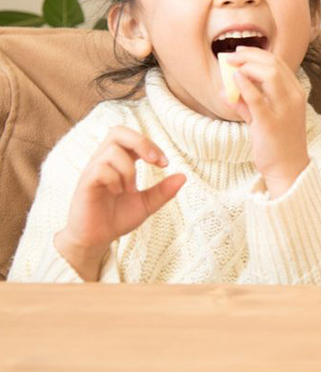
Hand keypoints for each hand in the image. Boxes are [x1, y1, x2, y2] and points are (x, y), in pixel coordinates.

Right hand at [57, 126, 185, 279]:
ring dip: (128, 169)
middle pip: (118, 131)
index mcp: (118, 161)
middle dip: (141, 142)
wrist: (95, 239)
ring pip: (112, 151)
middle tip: (154, 161)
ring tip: (130, 189)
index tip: (165, 164)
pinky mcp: (85, 183)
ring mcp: (92, 170)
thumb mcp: (147, 204)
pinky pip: (100, 169)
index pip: (132, 137)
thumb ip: (163, 191)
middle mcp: (103, 161)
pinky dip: (115, 179)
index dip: (150, 144)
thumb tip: (183, 176)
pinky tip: (118, 192)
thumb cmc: (117, 217)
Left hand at [222, 47, 309, 197]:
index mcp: (296, 93)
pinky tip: (234, 79)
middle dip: (250, 55)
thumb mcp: (264, 118)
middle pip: (273, 64)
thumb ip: (247, 103)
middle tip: (231, 56)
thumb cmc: (278, 143)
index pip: (278, 64)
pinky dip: (244, 85)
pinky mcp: (270, 122)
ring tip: (231, 66)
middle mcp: (293, 97)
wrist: (288, 168)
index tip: (240, 53)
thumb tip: (226, 90)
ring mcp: (283, 109)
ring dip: (247, 65)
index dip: (257, 54)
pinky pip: (256, 98)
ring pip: (269, 74)